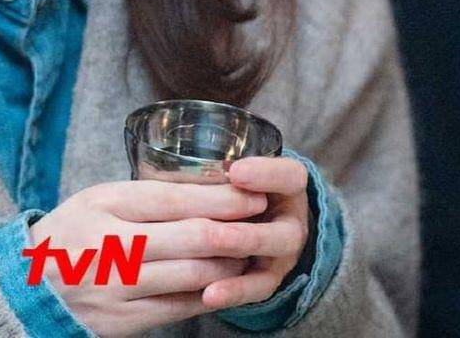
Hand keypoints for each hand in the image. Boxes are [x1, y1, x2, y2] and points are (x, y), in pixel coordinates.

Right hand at [25, 179, 266, 337]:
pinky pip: (183, 307)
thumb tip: (206, 187)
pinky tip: (226, 280)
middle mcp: (113, 245)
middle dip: (238, 227)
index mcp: (104, 205)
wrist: (31, 284)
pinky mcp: (126, 321)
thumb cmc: (72, 231)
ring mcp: (120, 287)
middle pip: (193, 237)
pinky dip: (212, 292)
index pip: (174, 198)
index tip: (251, 190)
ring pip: (197, 275)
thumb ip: (144, 195)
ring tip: (252, 248)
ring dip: (233, 262)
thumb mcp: (97, 198)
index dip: (220, 196)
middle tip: (264, 218)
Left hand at [200, 155, 310, 311]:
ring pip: (269, 260)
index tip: (234, 170)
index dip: (264, 174)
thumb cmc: (243, 184)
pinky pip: (255, 289)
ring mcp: (282, 253)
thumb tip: (168, 163)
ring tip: (210, 258)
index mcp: (287, 185)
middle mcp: (291, 221)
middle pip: (283, 231)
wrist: (266, 216)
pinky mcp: (269, 278)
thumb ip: (218, 168)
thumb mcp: (239, 168)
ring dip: (238, 259)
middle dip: (248, 231)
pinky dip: (233, 291)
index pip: (288, 176)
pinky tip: (209, 295)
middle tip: (219, 230)